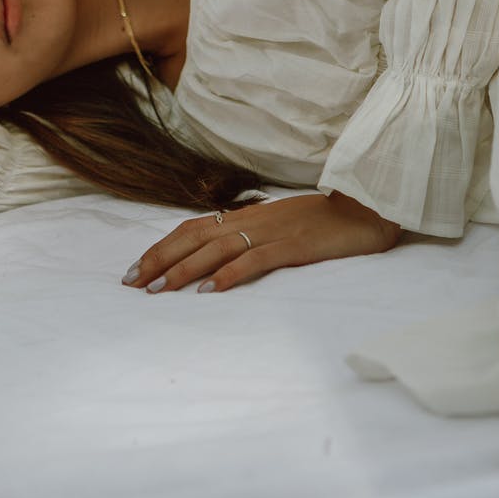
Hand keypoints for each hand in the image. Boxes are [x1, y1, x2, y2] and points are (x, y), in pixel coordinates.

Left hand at [121, 191, 399, 293]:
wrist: (367, 207)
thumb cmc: (324, 221)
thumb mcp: (280, 227)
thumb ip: (252, 237)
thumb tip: (219, 259)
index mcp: (246, 216)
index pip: (192, 228)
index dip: (161, 247)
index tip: (134, 270)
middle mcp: (251, 220)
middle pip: (194, 237)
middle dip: (159, 260)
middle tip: (131, 283)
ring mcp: (272, 232)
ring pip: (217, 249)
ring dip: (184, 270)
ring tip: (159, 290)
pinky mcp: (295, 246)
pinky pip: (256, 260)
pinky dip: (231, 274)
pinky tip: (211, 290)